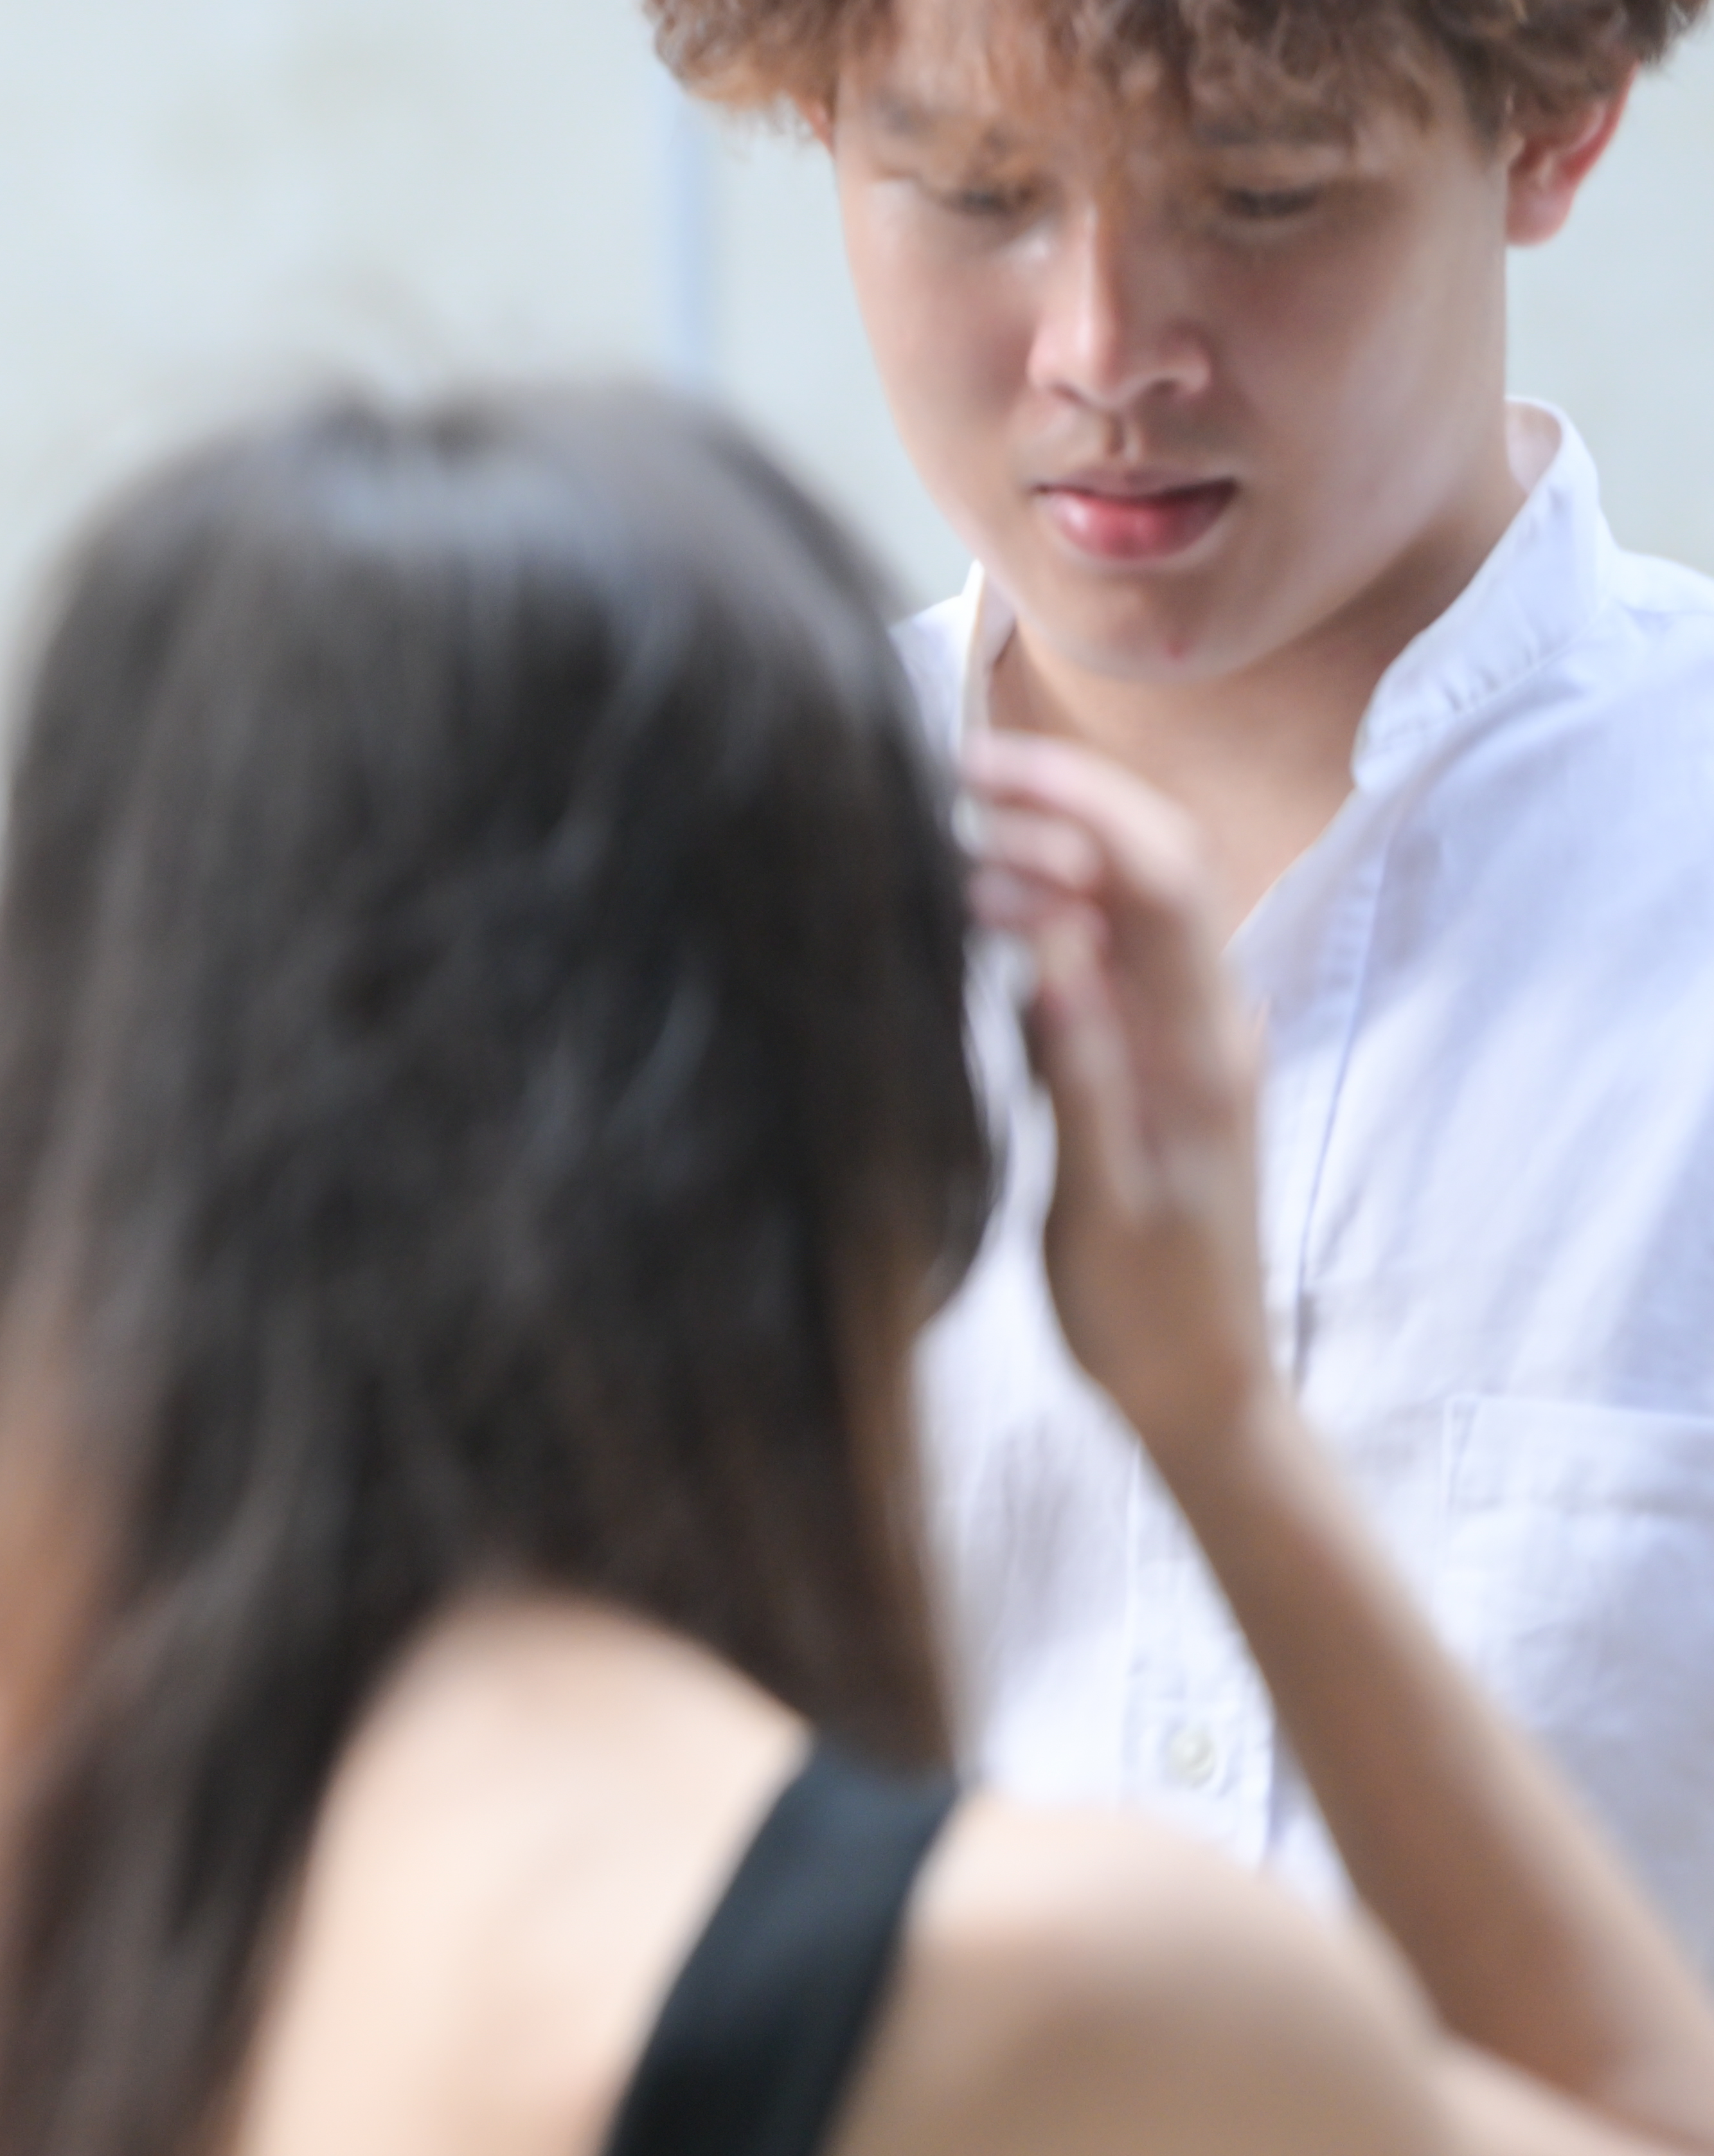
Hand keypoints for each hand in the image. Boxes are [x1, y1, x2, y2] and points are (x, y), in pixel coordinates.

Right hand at [959, 732, 1279, 1470]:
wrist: (1202, 1385)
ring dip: (1048, 858)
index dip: (1077, 803)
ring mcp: (1188, 1039)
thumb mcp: (1102, 1204)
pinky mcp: (1157, 1059)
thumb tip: (1047, 944)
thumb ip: (1079, 1071)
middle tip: (950, 779)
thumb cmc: (1147, 1311)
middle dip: (1062, 802)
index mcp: (1202, 1052)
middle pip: (1154, 865)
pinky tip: (983, 920)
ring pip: (1128, 905)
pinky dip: (1049, 915)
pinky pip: (1110, 956)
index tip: (979, 770)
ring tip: (946, 852)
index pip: (1157, 879)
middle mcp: (1209, 1027)